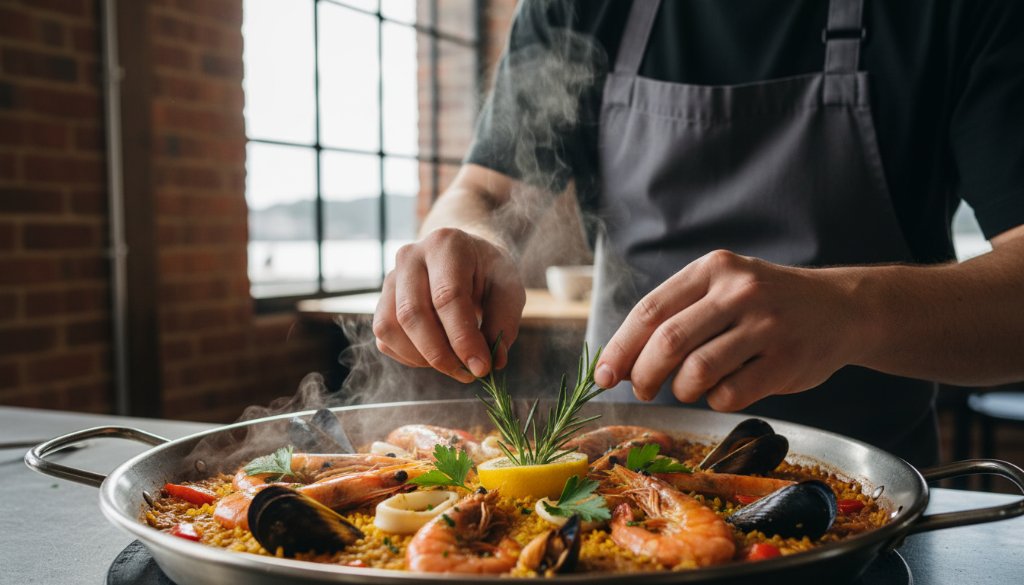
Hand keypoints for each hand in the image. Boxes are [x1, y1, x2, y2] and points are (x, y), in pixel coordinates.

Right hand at [373, 228, 525, 382]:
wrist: (464, 255)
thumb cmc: (488, 272)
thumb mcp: (509, 289)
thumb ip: (504, 323)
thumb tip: (493, 362)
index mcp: (446, 245)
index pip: (447, 297)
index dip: (463, 338)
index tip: (481, 367)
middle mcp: (410, 256)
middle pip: (412, 314)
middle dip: (440, 354)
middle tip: (468, 373)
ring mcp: (390, 278)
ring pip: (390, 328)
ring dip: (422, 358)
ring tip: (454, 365)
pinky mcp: (381, 301)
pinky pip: (385, 338)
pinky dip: (410, 357)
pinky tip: (436, 355)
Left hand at [593, 250, 864, 409]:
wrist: (842, 309)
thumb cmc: (767, 304)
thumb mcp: (724, 287)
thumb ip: (677, 314)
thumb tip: (621, 360)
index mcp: (713, 269)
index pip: (650, 310)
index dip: (620, 347)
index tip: (603, 375)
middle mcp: (738, 291)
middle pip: (667, 342)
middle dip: (643, 374)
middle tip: (640, 389)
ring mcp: (766, 325)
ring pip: (697, 371)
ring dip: (681, 390)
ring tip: (687, 388)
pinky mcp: (786, 360)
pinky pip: (729, 394)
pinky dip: (715, 401)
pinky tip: (723, 391)